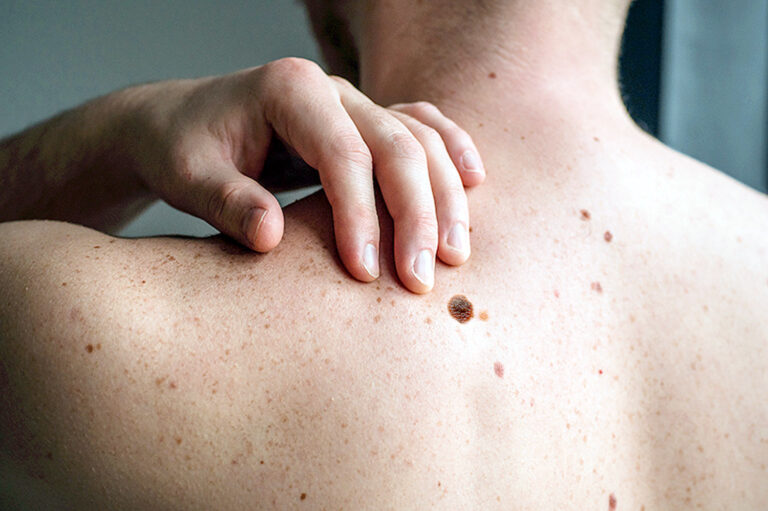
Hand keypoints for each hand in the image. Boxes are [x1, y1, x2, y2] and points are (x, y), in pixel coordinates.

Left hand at [129, 58, 484, 292]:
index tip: (364, 273)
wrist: (181, 125)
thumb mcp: (186, 175)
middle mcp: (332, 89)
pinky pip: (422, 128)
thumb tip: (272, 237)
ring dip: (444, 197)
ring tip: (455, 255)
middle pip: (396, 146)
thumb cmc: (182, 150)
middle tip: (422, 279)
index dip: (360, 215)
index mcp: (290, 89)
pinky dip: (451, 153)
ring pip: (420, 140)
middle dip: (416, 216)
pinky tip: (476, 182)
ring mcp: (354, 102)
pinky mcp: (364, 122)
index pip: (343, 154)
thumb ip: (226, 202)